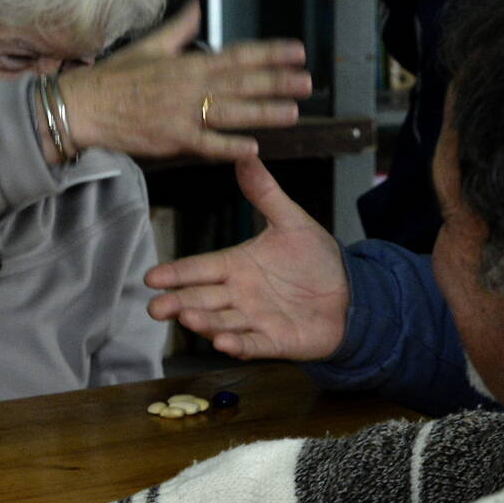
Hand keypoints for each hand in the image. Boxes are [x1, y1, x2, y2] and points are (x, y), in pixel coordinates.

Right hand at [57, 0, 308, 163]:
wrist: (85, 106)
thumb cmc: (116, 77)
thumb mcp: (150, 45)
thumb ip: (179, 28)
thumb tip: (197, 5)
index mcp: (188, 63)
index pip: (238, 55)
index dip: (270, 53)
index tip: (297, 51)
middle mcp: (190, 86)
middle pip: (242, 82)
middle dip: (277, 81)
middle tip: (307, 82)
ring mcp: (182, 113)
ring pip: (231, 112)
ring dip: (263, 112)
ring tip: (292, 112)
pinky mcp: (172, 138)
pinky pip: (206, 143)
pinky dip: (228, 145)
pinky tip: (252, 147)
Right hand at [145, 155, 349, 360]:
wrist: (353, 293)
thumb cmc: (317, 259)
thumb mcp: (291, 222)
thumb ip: (265, 193)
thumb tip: (245, 157)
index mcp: (237, 266)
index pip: (200, 269)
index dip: (176, 273)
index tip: (151, 277)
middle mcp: (240, 295)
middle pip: (201, 299)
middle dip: (178, 303)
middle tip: (156, 307)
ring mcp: (255, 320)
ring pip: (222, 322)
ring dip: (204, 322)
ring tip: (188, 317)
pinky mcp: (275, 341)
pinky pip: (254, 344)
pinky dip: (238, 345)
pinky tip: (223, 343)